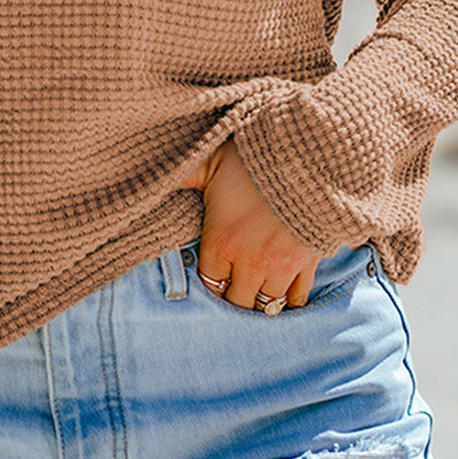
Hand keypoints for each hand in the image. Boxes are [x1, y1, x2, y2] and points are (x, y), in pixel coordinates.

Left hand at [181, 139, 319, 310]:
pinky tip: (282, 290)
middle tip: (233, 285)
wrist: (306, 153)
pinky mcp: (308, 262)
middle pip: (236, 302)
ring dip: (259, 300)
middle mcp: (250, 262)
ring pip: (266, 305)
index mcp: (221, 242)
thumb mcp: (209, 162)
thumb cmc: (253, 157)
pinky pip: (297, 297)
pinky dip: (290, 299)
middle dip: (233, 296)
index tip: (212, 274)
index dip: (209, 282)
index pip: (208, 285)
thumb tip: (149, 180)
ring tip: (255, 289)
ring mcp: (281, 265)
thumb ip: (183, 177)